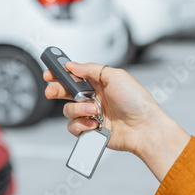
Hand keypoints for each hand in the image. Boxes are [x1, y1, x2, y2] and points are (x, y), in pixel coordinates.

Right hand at [43, 62, 190, 180]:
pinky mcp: (90, 130)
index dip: (59, 73)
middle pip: (65, 92)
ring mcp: (91, 114)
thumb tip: (72, 65)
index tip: (49, 73)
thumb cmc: (137, 102)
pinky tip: (93, 124)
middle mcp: (94, 97)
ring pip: (68, 110)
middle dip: (56, 90)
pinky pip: (74, 127)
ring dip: (78, 109)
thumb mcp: (115, 76)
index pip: (74, 75)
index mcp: (99, 82)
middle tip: (51, 91)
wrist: (145, 128)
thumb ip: (91, 69)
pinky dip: (81, 125)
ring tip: (93, 112)